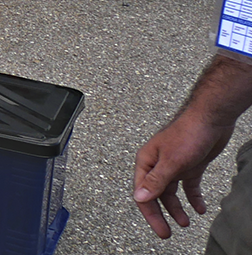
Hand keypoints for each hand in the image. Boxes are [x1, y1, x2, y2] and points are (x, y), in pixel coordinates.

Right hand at [135, 109, 235, 237]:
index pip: (143, 193)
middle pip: (156, 195)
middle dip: (162, 215)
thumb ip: (155, 181)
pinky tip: (199, 208)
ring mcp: (174, 165)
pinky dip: (193, 198)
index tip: (161, 229)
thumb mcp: (172, 162)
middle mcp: (158, 164)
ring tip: (185, 223)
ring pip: (172, 192)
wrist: (211, 118)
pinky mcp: (190, 165)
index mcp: (147, 162)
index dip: (151, 213)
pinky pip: (189, 186)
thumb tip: (140, 197)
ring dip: (177, 208)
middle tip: (167, 232)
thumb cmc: (188, 133)